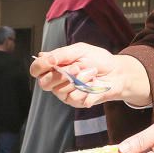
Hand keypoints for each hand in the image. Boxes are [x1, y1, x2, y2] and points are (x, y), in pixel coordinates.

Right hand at [31, 43, 150, 108]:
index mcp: (54, 65)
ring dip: (79, 80)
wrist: (117, 72)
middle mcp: (56, 80)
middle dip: (62, 74)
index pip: (36, 69)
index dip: (40, 66)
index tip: (52, 61)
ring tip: (91, 73)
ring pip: (60, 91)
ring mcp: (65, 92)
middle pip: (44, 83)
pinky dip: (86, 88)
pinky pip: (74, 97)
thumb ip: (60, 54)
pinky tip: (93, 83)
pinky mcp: (76, 102)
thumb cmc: (98, 59)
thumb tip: (41, 56)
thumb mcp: (79, 50)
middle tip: (77, 67)